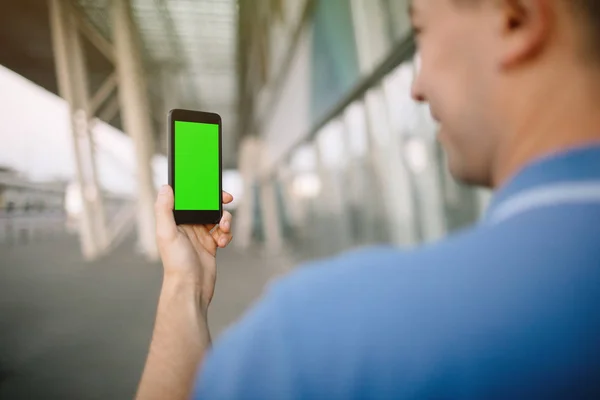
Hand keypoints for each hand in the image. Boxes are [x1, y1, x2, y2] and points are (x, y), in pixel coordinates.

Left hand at [154, 185, 233, 309]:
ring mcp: (199, 235)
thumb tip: (165, 187)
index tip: (210, 184)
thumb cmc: (176, 263)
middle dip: (217, 202)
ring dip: (225, 219)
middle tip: (227, 198)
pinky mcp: (210, 245)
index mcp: (174, 220)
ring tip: (224, 228)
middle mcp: (186, 226)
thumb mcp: (166, 233)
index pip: (187, 198)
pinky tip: (222, 242)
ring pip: (216, 218)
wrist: (191, 288)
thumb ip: (164, 210)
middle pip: (205, 205)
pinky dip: (226, 234)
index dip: (199, 189)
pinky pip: (222, 232)